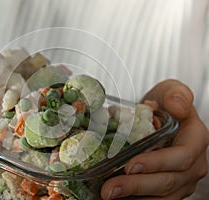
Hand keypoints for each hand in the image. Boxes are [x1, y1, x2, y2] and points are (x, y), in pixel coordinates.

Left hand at [101, 79, 208, 199]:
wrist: (161, 117)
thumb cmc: (165, 105)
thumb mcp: (169, 91)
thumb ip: (175, 93)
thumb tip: (178, 106)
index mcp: (195, 140)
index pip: (181, 157)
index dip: (157, 163)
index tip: (131, 165)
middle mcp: (193, 164)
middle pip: (168, 181)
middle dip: (137, 185)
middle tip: (110, 188)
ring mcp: (182, 180)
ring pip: (162, 196)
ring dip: (134, 196)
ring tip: (108, 193)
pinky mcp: (170, 189)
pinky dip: (136, 199)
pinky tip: (117, 197)